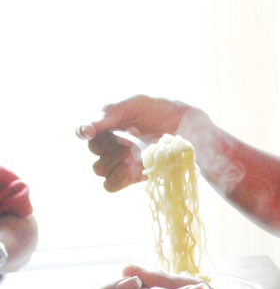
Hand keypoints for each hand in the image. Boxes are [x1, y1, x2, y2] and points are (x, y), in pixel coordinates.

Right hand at [75, 95, 193, 191]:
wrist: (187, 126)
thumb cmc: (161, 111)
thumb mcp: (135, 103)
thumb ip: (110, 112)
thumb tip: (87, 128)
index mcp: (107, 125)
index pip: (83, 131)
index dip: (83, 131)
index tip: (91, 131)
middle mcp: (111, 144)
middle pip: (94, 151)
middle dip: (109, 143)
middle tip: (132, 134)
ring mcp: (121, 162)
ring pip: (99, 169)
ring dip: (114, 160)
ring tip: (135, 150)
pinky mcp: (133, 177)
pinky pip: (111, 185)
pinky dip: (118, 177)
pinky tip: (132, 167)